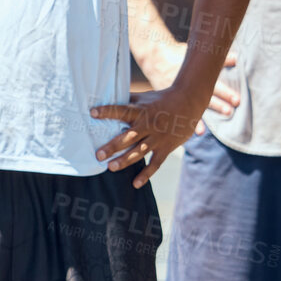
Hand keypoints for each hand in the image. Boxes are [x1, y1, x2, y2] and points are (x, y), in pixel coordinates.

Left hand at [90, 85, 209, 188]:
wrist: (188, 102)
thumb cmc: (160, 99)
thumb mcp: (143, 97)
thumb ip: (125, 100)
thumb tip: (104, 97)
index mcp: (140, 111)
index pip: (121, 110)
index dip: (107, 111)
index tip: (92, 112)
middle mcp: (148, 125)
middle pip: (129, 137)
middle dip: (113, 146)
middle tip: (98, 155)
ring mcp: (157, 138)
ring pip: (140, 151)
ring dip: (125, 160)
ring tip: (111, 167)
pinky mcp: (166, 148)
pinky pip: (156, 163)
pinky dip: (146, 174)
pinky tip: (135, 184)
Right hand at [140, 42, 238, 132]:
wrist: (154, 59)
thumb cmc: (177, 56)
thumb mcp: (195, 56)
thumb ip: (216, 61)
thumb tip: (235, 59)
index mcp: (195, 76)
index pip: (214, 86)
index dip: (225, 93)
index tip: (236, 100)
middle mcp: (186, 87)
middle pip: (204, 98)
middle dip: (216, 106)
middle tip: (228, 112)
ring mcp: (176, 95)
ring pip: (188, 109)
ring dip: (195, 120)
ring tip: (201, 131)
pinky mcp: (168, 101)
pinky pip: (175, 113)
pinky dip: (179, 123)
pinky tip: (182, 134)